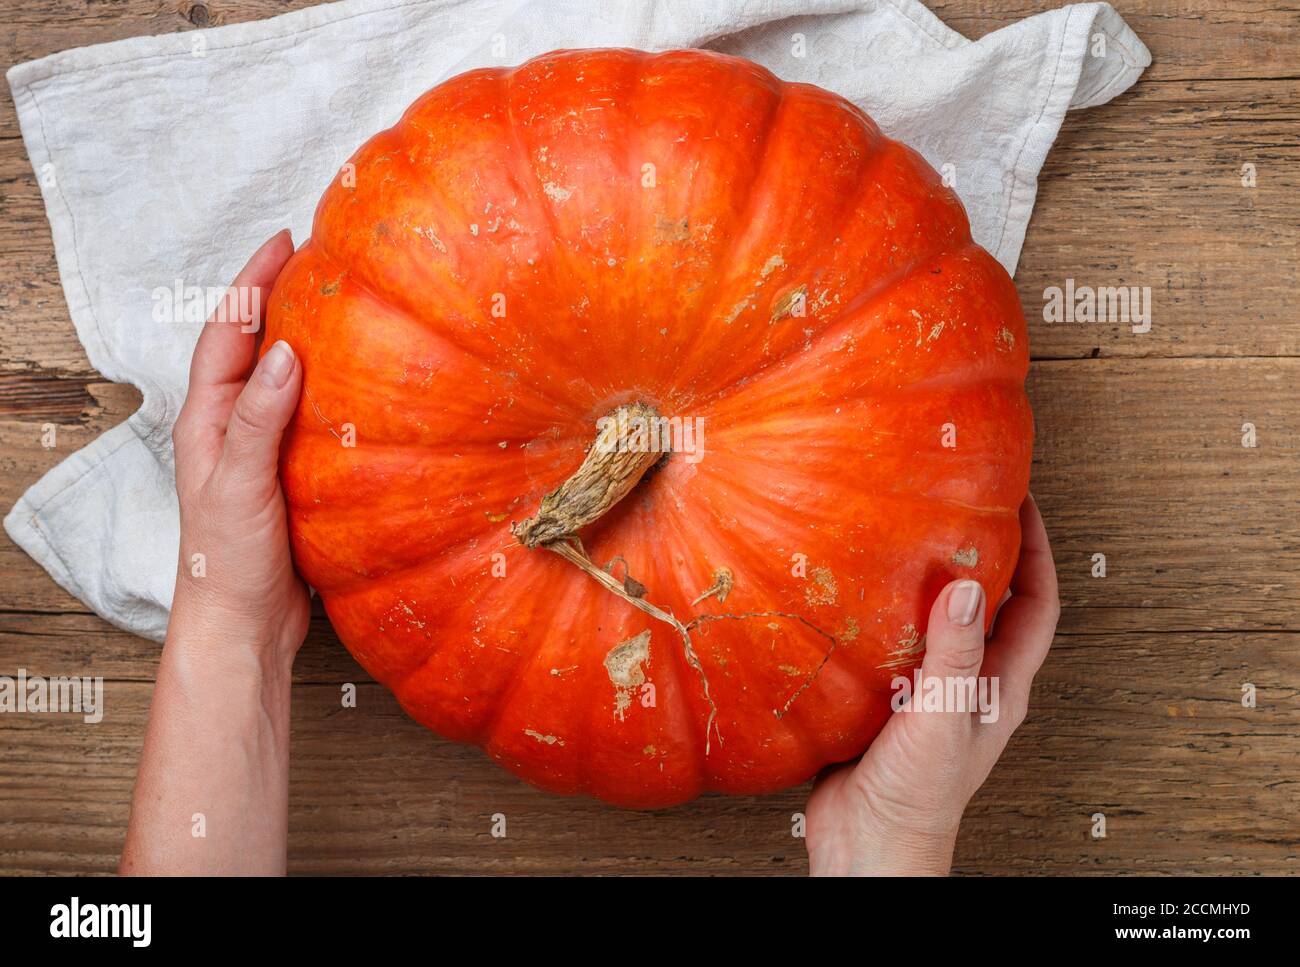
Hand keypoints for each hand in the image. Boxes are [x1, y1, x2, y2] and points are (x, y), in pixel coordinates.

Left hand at [122, 231, 304, 874]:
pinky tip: (364, 391)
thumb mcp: (239, 485)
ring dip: (305, 341)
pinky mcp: (287, 476)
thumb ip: (257, 420)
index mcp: (206, 421)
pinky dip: (330, 392)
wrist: (242, 626)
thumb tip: (283, 353)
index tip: (286, 243)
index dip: (251, 284)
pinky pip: (307, 418)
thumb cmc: (229, 561)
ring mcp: (258, 452)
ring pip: (280, 382)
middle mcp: (228, 428)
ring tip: (345, 308)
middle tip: (318, 262)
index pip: (225, 333)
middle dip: (278, 299)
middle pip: (250, 346)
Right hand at [805, 495, 1059, 875]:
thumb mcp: (944, 716)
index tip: (1021, 501)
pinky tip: (856, 590)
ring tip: (906, 532)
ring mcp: (929, 689)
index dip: (1038, 550)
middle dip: (984, 552)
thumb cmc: (918, 797)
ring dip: (929, 578)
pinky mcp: (886, 697)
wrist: (867, 844)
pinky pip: (890, 640)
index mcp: (1002, 686)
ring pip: (938, 619)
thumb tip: (972, 584)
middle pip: (991, 604)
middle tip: (960, 503)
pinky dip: (880, 610)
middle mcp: (971, 681)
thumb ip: (958, 654)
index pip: (1037, 605)